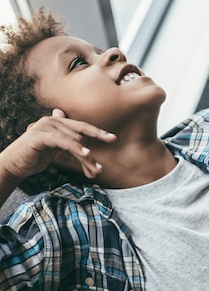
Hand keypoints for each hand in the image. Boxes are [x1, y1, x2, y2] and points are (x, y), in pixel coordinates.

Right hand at [0, 109, 115, 185]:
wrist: (13, 165)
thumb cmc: (34, 158)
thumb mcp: (55, 151)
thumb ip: (69, 147)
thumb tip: (83, 145)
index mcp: (57, 122)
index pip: (81, 126)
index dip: (97, 132)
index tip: (112, 138)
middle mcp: (53, 120)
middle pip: (80, 133)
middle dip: (94, 144)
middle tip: (107, 154)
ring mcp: (46, 126)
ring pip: (74, 140)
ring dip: (87, 156)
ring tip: (96, 170)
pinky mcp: (40, 135)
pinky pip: (63, 141)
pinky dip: (76, 147)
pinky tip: (86, 153)